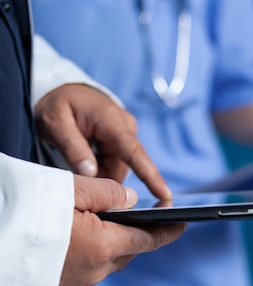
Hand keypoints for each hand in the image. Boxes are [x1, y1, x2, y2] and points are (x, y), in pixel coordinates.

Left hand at [35, 84, 170, 198]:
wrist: (63, 90)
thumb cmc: (58, 104)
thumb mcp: (55, 123)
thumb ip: (73, 148)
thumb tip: (91, 173)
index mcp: (111, 121)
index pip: (134, 152)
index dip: (150, 175)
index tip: (165, 194)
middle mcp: (125, 127)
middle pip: (120, 168)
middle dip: (99, 176)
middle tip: (73, 166)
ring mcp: (126, 133)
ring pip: (117, 169)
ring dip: (98, 172)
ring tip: (77, 156)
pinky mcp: (123, 141)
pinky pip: (114, 164)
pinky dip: (99, 166)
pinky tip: (86, 155)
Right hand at [59, 175, 185, 285]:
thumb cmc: (27, 213)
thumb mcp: (73, 190)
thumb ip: (109, 192)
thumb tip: (131, 200)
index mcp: (104, 245)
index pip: (148, 239)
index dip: (168, 231)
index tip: (182, 224)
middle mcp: (96, 269)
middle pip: (129, 250)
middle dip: (137, 233)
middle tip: (137, 214)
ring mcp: (79, 281)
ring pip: (109, 260)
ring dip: (112, 244)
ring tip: (103, 222)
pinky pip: (90, 268)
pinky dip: (93, 253)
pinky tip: (81, 238)